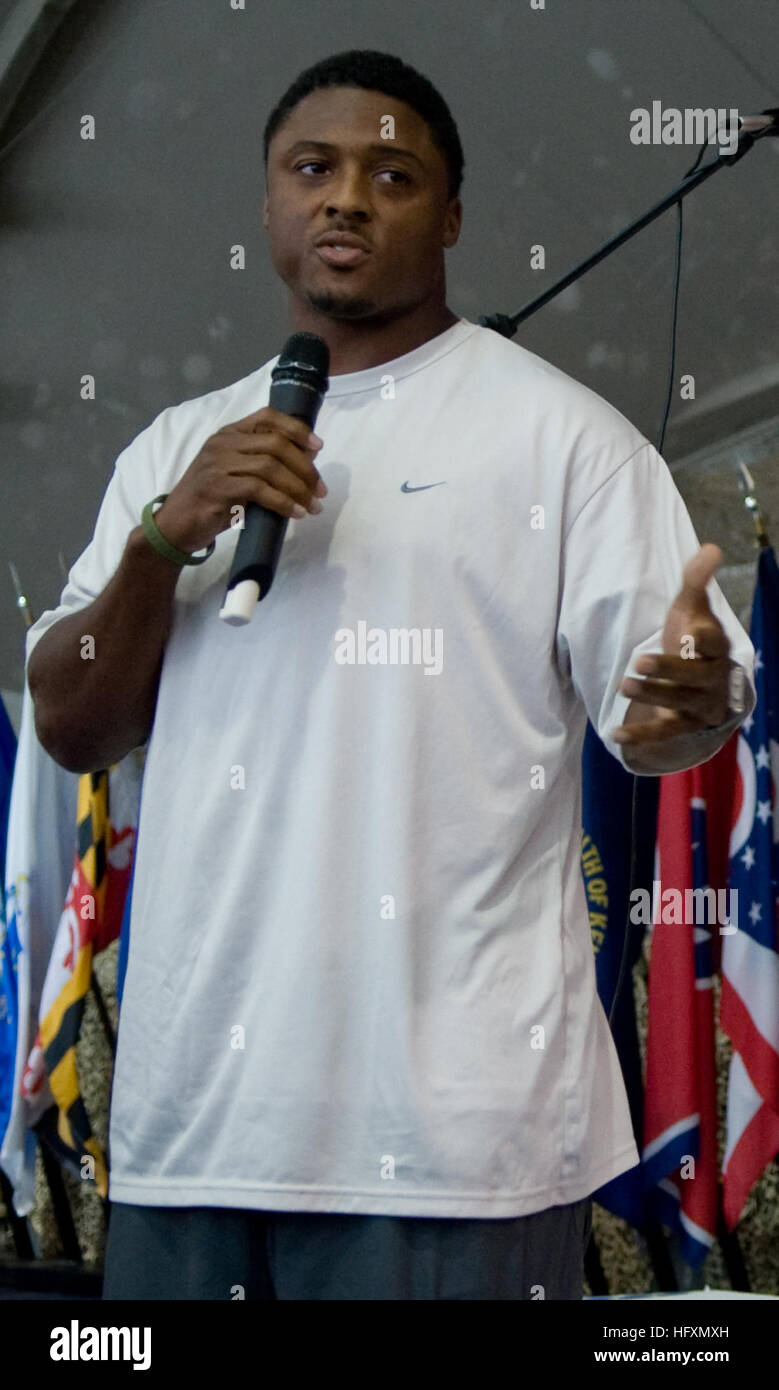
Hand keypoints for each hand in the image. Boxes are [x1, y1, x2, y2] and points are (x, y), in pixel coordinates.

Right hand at [153, 406, 326, 553]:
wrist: (175, 525)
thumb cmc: (211, 501)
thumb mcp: (238, 474)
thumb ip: (265, 463)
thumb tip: (308, 457)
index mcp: (229, 434)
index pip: (267, 416)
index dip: (296, 429)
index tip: (318, 447)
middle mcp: (222, 443)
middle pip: (275, 443)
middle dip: (305, 468)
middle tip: (320, 490)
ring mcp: (218, 464)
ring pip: (270, 467)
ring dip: (298, 488)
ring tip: (312, 506)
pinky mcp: (217, 487)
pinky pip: (259, 489)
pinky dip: (282, 502)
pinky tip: (294, 513)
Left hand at [612, 543, 733, 748]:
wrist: (704, 683)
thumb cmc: (693, 639)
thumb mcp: (692, 609)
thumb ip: (696, 581)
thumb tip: (711, 548)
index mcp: (716, 648)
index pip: (715, 643)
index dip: (703, 639)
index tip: (689, 632)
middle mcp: (713, 678)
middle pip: (695, 677)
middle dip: (668, 670)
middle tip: (638, 661)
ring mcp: (701, 705)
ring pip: (680, 704)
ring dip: (652, 695)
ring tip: (624, 685)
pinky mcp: (685, 726)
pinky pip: (665, 733)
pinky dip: (642, 736)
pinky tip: (616, 736)